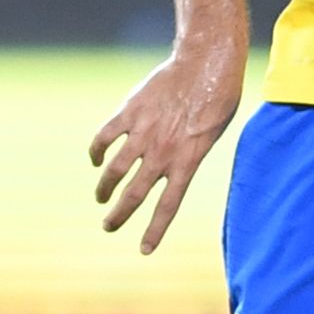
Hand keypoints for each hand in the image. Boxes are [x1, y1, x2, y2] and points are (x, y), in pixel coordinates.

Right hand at [89, 43, 242, 253]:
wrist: (205, 63)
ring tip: (100, 196)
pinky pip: (104, 138)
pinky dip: (96, 152)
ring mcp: (143, 132)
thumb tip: (171, 171)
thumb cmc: (217, 98)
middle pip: (133, 194)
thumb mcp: (210, 136)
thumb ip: (188, 156)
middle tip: (108, 226)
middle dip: (118, 215)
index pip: (168, 206)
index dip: (154, 230)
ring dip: (104, 188)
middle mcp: (162, 152)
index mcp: (186, 161)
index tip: (143, 250)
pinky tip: (96, 160)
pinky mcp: (129, 113)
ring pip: (114, 170)